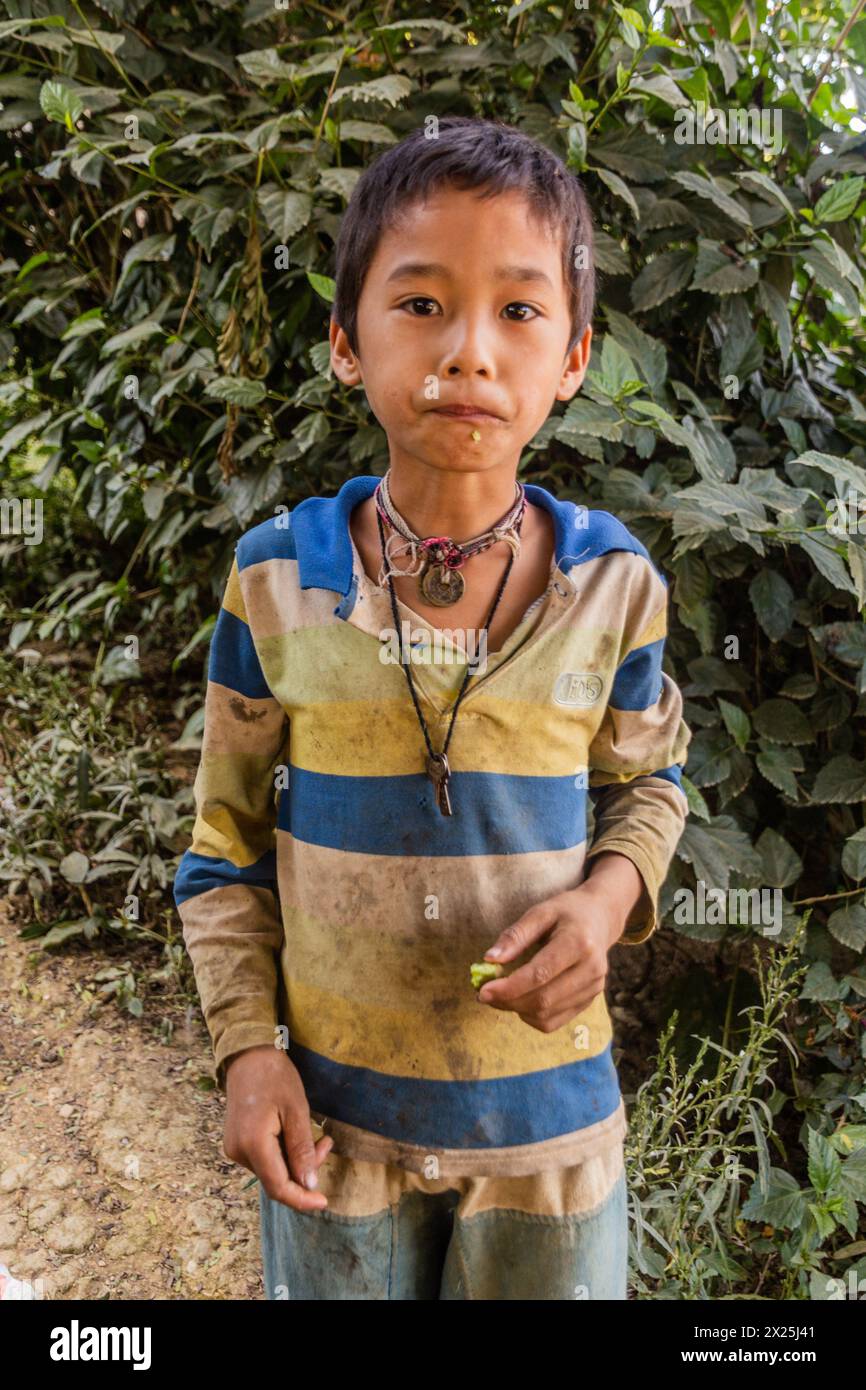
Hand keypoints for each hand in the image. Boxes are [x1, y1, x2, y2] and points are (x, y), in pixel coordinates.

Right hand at [223, 1045, 333, 1210]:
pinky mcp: (237, 1143)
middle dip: (305, 1171)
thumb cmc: (275, 1077)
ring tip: (319, 1137)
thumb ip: (302, 1149)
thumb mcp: (296, 1110)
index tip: (323, 1203)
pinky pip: (265, 1159)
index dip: (301, 1199)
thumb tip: (309, 1185)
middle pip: (276, 1179)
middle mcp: (239, 1152)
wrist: (248, 1056)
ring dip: (297, 1160)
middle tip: (327, 1145)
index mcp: (252, 1144)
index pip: (278, 1187)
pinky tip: (297, 1135)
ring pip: (272, 1169)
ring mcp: (235, 1148)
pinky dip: (285, 1153)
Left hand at [476, 879, 629, 1032]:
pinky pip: (554, 1022)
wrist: (600, 918)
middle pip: (543, 999)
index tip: (482, 990)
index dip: (509, 987)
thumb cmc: (566, 912)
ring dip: (516, 1009)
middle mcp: (591, 969)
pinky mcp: (589, 1001)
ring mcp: (593, 988)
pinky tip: (520, 1000)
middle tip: (484, 994)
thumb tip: (489, 959)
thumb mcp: (540, 912)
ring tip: (500, 994)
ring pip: (546, 1015)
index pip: (540, 974)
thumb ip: (515, 936)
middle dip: (508, 1001)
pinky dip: (530, 1016)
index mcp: (579, 942)